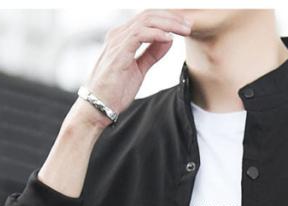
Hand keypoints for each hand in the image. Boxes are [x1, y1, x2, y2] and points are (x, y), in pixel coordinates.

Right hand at [69, 9, 192, 128]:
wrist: (98, 107)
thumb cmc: (114, 91)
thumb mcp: (139, 69)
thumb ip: (152, 53)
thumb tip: (168, 40)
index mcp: (123, 37)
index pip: (148, 19)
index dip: (168, 20)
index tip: (185, 26)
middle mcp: (119, 35)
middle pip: (148, 15)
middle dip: (172, 18)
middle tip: (189, 25)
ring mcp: (117, 42)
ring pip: (146, 21)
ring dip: (168, 24)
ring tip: (185, 30)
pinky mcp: (118, 52)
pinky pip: (140, 35)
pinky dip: (156, 34)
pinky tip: (169, 38)